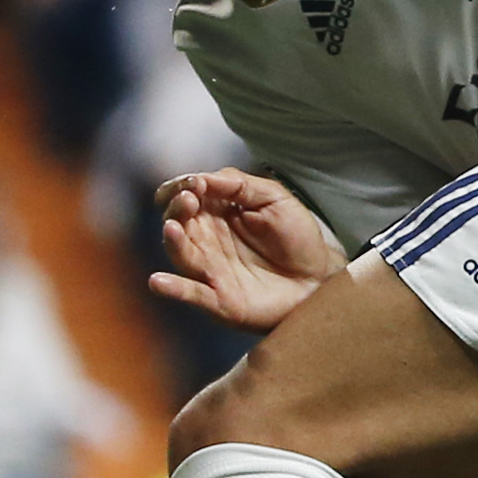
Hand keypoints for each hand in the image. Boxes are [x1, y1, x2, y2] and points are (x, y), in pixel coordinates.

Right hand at [149, 170, 346, 330]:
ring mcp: (210, 270)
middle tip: (190, 200)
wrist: (320, 277)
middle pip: (177, 222)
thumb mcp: (274, 198)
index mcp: (216, 213)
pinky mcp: (218, 299)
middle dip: (178, 209)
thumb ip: (240, 185)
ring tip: (173, 228)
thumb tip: (203, 177)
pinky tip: (158, 281)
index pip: (185, 195)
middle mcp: (206, 240)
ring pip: (181, 254)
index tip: (195, 183)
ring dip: (173, 241)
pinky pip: (191, 294)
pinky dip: (173, 289)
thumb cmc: (296, 237)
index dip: (183, 187)